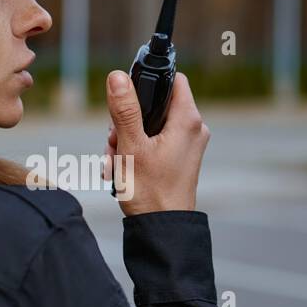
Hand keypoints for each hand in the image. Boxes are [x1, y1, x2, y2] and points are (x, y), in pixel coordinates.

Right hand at [103, 70, 208, 216]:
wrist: (163, 229)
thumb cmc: (151, 192)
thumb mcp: (131, 147)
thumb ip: (125, 110)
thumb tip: (117, 76)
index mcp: (187, 121)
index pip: (174, 80)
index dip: (149, 82)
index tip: (127, 96)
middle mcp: (193, 130)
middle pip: (156, 104)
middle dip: (128, 120)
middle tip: (114, 140)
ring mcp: (187, 145)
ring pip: (151, 125)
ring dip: (126, 138)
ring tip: (114, 160)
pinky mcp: (179, 159)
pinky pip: (154, 142)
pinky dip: (135, 150)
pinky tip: (120, 168)